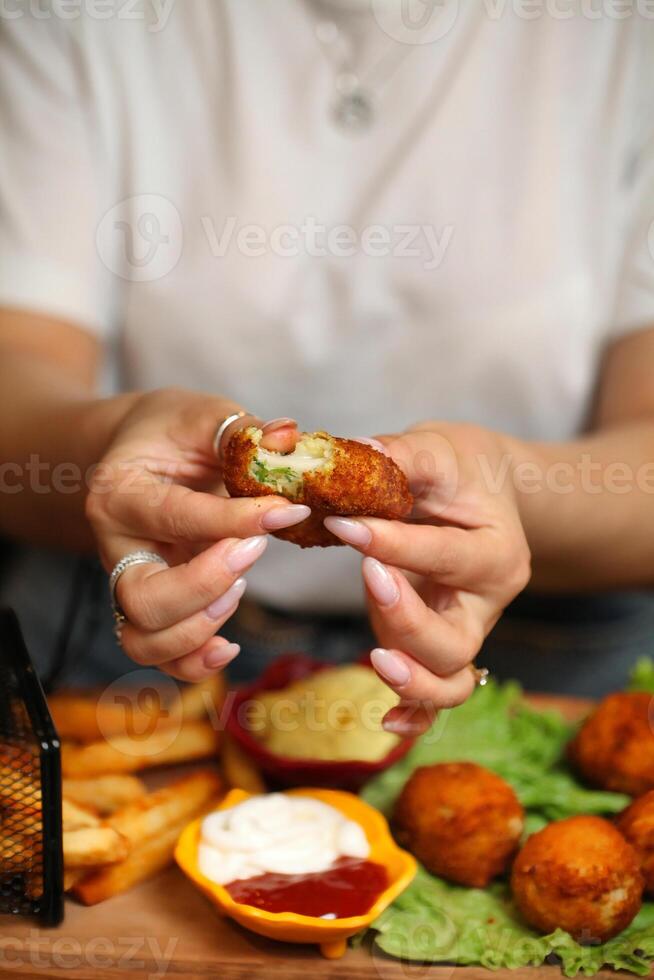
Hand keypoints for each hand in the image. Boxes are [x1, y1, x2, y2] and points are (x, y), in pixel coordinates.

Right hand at [86, 388, 305, 679]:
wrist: (143, 451)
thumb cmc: (173, 432)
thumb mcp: (203, 415)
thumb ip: (242, 431)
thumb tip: (288, 438)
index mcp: (120, 492)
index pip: (175, 516)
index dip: (236, 520)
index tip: (288, 510)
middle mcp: (116, 547)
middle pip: (144, 599)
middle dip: (207, 586)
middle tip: (255, 552)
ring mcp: (129, 583)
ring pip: (144, 639)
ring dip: (200, 628)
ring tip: (239, 589)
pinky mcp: (150, 607)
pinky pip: (159, 656)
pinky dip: (194, 662)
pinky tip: (229, 644)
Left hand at [324, 423, 530, 733]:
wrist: (482, 492)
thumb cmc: (462, 468)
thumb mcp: (439, 449)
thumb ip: (403, 456)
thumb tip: (356, 451)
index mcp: (497, 552)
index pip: (446, 558)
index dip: (392, 544)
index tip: (343, 522)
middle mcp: (486, 603)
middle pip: (455, 642)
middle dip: (406, 620)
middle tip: (368, 578)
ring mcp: (464, 632)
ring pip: (451, 682)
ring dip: (412, 680)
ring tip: (376, 659)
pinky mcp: (438, 647)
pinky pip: (436, 697)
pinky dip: (415, 712)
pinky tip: (384, 721)